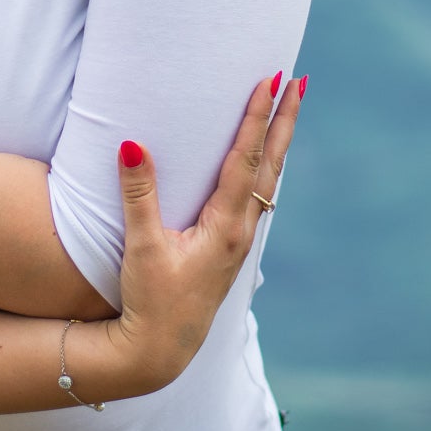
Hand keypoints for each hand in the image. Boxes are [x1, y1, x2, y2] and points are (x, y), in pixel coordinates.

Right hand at [69, 72, 306, 400]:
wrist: (162, 349)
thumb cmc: (151, 300)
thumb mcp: (142, 248)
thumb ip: (139, 196)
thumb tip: (132, 145)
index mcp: (226, 226)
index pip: (246, 159)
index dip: (257, 118)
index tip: (270, 81)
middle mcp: (242, 230)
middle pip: (271, 164)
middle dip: (284, 121)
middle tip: (298, 80)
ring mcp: (241, 240)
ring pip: (269, 180)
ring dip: (278, 141)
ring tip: (288, 110)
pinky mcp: (232, 248)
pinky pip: (258, 195)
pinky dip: (266, 166)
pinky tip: (265, 162)